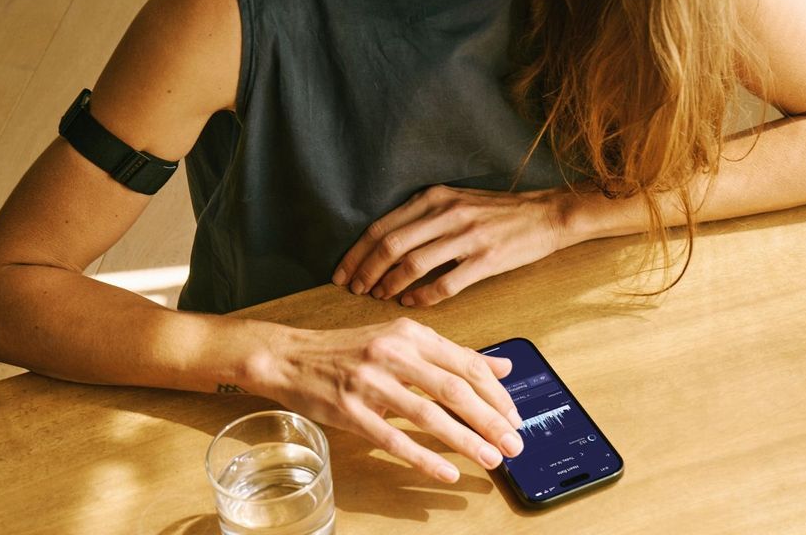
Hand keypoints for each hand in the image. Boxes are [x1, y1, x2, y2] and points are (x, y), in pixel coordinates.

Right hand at [253, 317, 524, 482]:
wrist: (290, 357)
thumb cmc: (348, 350)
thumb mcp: (401, 341)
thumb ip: (452, 355)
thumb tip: (503, 368)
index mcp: (409, 334)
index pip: (466, 364)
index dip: (496, 394)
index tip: (515, 416)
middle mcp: (393, 354)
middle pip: (455, 390)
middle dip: (491, 420)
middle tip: (515, 443)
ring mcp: (370, 383)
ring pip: (429, 415)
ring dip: (466, 440)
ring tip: (492, 458)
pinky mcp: (350, 411)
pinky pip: (394, 439)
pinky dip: (425, 457)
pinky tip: (447, 471)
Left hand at [333, 184, 572, 306]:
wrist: (545, 215)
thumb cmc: (496, 211)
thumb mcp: (455, 200)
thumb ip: (422, 215)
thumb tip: (384, 243)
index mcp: (434, 197)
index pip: (381, 226)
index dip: (357, 252)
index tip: (342, 272)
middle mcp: (446, 213)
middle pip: (390, 245)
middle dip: (365, 270)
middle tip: (352, 289)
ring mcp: (467, 236)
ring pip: (413, 264)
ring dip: (389, 284)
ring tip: (378, 296)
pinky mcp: (486, 259)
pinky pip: (445, 284)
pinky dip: (422, 296)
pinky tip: (411, 302)